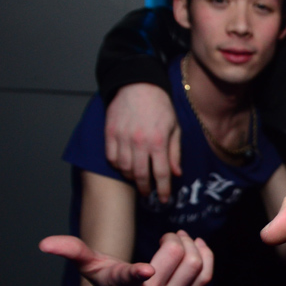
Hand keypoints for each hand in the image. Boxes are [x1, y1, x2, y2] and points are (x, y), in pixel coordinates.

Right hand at [40, 230, 212, 285]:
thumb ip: (73, 251)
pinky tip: (197, 246)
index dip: (139, 274)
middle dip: (176, 238)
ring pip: (196, 265)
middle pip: (178, 258)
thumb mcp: (90, 269)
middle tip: (169, 236)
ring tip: (182, 240)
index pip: (133, 281)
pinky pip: (206, 276)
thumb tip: (45, 243)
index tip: (144, 269)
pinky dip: (206, 256)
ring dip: (192, 245)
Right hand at [105, 83, 181, 202]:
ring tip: (137, 178)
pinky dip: (118, 165)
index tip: (163, 200)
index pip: (161, 173)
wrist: (139, 85)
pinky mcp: (110, 133)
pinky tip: (125, 165)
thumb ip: (175, 152)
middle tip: (148, 193)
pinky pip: (111, 157)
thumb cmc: (161, 107)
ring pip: (124, 168)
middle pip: (140, 175)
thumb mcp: (175, 128)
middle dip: (145, 188)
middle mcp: (139, 142)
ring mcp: (122, 137)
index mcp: (159, 141)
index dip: (162, 190)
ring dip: (131, 177)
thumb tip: (176, 174)